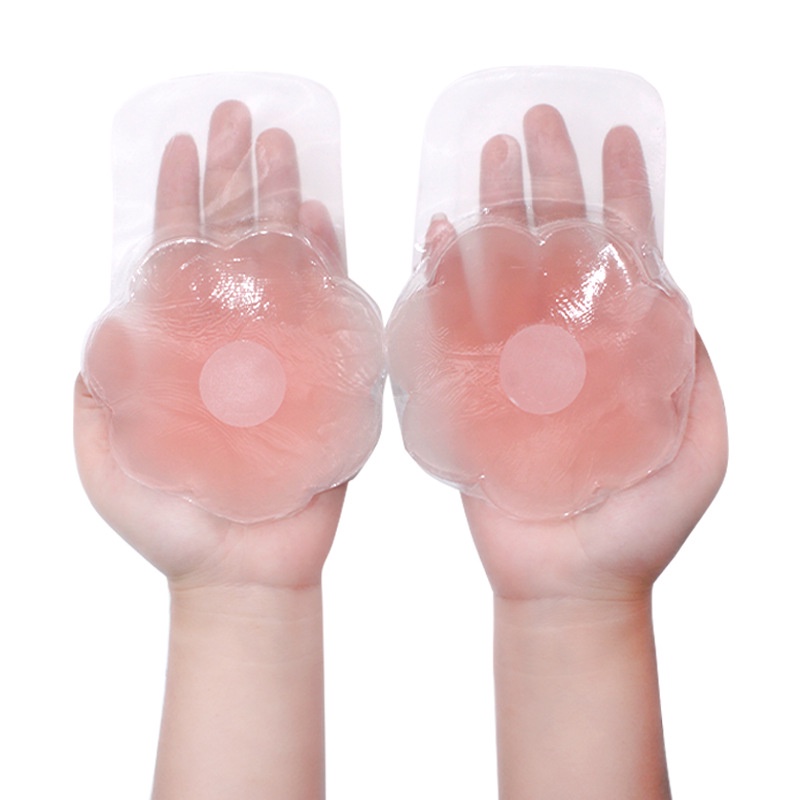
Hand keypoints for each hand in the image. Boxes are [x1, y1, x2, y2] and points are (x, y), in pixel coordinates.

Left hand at [75, 100, 375, 589]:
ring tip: (287, 149)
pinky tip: (324, 221)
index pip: (174, 259)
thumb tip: (102, 321)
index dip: (175, 202)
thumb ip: (100, 395)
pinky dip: (329, 267)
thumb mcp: (107, 460)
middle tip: (242, 121)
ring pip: (285, 268)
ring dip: (284, 207)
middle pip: (232, 247)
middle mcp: (232, 342)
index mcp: (180, 352)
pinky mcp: (328, 382)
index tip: (180, 147)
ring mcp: (283, 357)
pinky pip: (333, 316)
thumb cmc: (170, 525)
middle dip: (234, 181)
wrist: (240, 574)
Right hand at [391, 105, 726, 602]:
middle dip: (551, 182)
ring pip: (503, 276)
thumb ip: (694, 372)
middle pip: (559, 248)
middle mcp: (566, 345)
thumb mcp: (699, 447)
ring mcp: (516, 365)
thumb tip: (679, 292)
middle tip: (534, 125)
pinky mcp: (470, 393)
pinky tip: (438, 236)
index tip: (617, 139)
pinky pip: (451, 329)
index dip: (623, 195)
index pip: (627, 254)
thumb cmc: (640, 526)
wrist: (570, 582)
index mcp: (622, 349)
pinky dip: (442, 281)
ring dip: (495, 214)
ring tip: (485, 158)